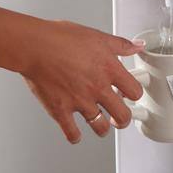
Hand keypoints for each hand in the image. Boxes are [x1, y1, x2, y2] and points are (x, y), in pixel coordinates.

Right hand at [20, 19, 146, 142]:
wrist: (35, 46)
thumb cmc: (61, 38)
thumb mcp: (97, 36)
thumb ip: (121, 44)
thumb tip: (138, 46)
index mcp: (109, 69)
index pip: (135, 91)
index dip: (134, 94)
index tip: (131, 94)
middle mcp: (97, 88)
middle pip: (123, 116)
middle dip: (123, 119)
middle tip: (120, 117)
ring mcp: (80, 102)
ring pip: (100, 128)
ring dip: (102, 127)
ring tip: (100, 123)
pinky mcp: (61, 111)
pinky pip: (72, 133)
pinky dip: (75, 136)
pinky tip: (75, 132)